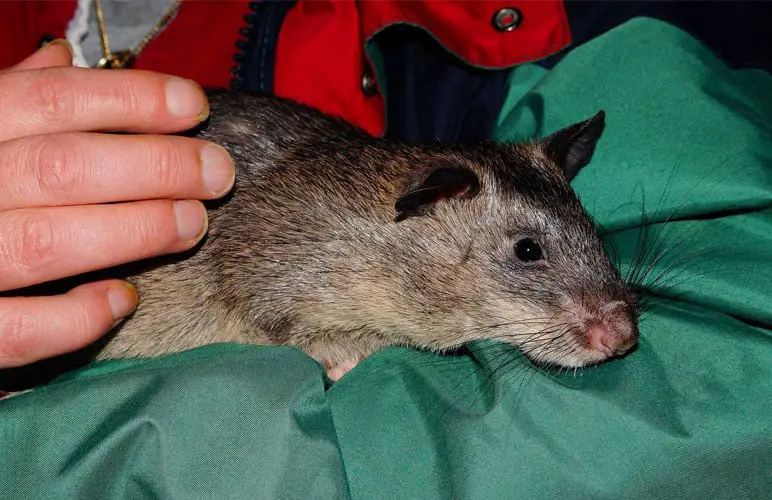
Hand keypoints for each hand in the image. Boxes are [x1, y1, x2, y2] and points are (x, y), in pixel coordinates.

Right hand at [0, 40, 233, 368]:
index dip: (131, 100)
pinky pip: (19, 329)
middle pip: (65, 167)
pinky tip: (125, 297)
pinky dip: (78, 316)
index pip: (52, 100)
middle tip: (218, 172)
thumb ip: (7, 98)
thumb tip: (62, 61)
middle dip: (156, 166)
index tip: (195, 107)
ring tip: (193, 223)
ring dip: (136, 230)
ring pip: (50, 241)